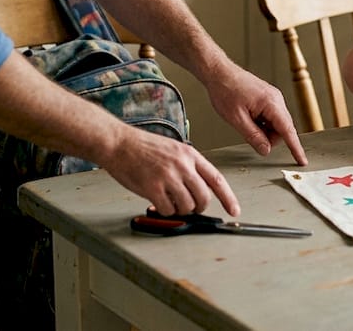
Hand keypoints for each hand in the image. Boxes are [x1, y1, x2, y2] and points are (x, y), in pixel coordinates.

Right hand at [100, 127, 239, 216]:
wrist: (118, 143)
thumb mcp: (173, 150)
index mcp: (190, 155)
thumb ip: (187, 168)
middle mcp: (183, 165)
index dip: (228, 198)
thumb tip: (197, 190)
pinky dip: (165, 211)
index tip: (234, 210)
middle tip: (189, 207)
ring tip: (168, 200)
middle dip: (199, 207)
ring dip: (180, 209)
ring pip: (187, 206)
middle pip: (204, 198)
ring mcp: (168, 177)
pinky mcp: (153, 187)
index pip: (216, 179)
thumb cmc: (142, 146)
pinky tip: (158, 202)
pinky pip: (168, 210)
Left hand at [205, 64, 307, 165]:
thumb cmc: (225, 91)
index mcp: (271, 103)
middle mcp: (276, 99)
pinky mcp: (268, 98)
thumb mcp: (236, 119)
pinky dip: (262, 123)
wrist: (219, 73)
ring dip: (264, 130)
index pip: (288, 130)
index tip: (302, 161)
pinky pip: (271, 117)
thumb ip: (253, 136)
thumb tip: (266, 150)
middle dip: (270, 138)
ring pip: (277, 124)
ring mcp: (273, 98)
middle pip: (283, 129)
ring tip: (246, 122)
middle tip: (250, 136)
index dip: (295, 147)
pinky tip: (249, 118)